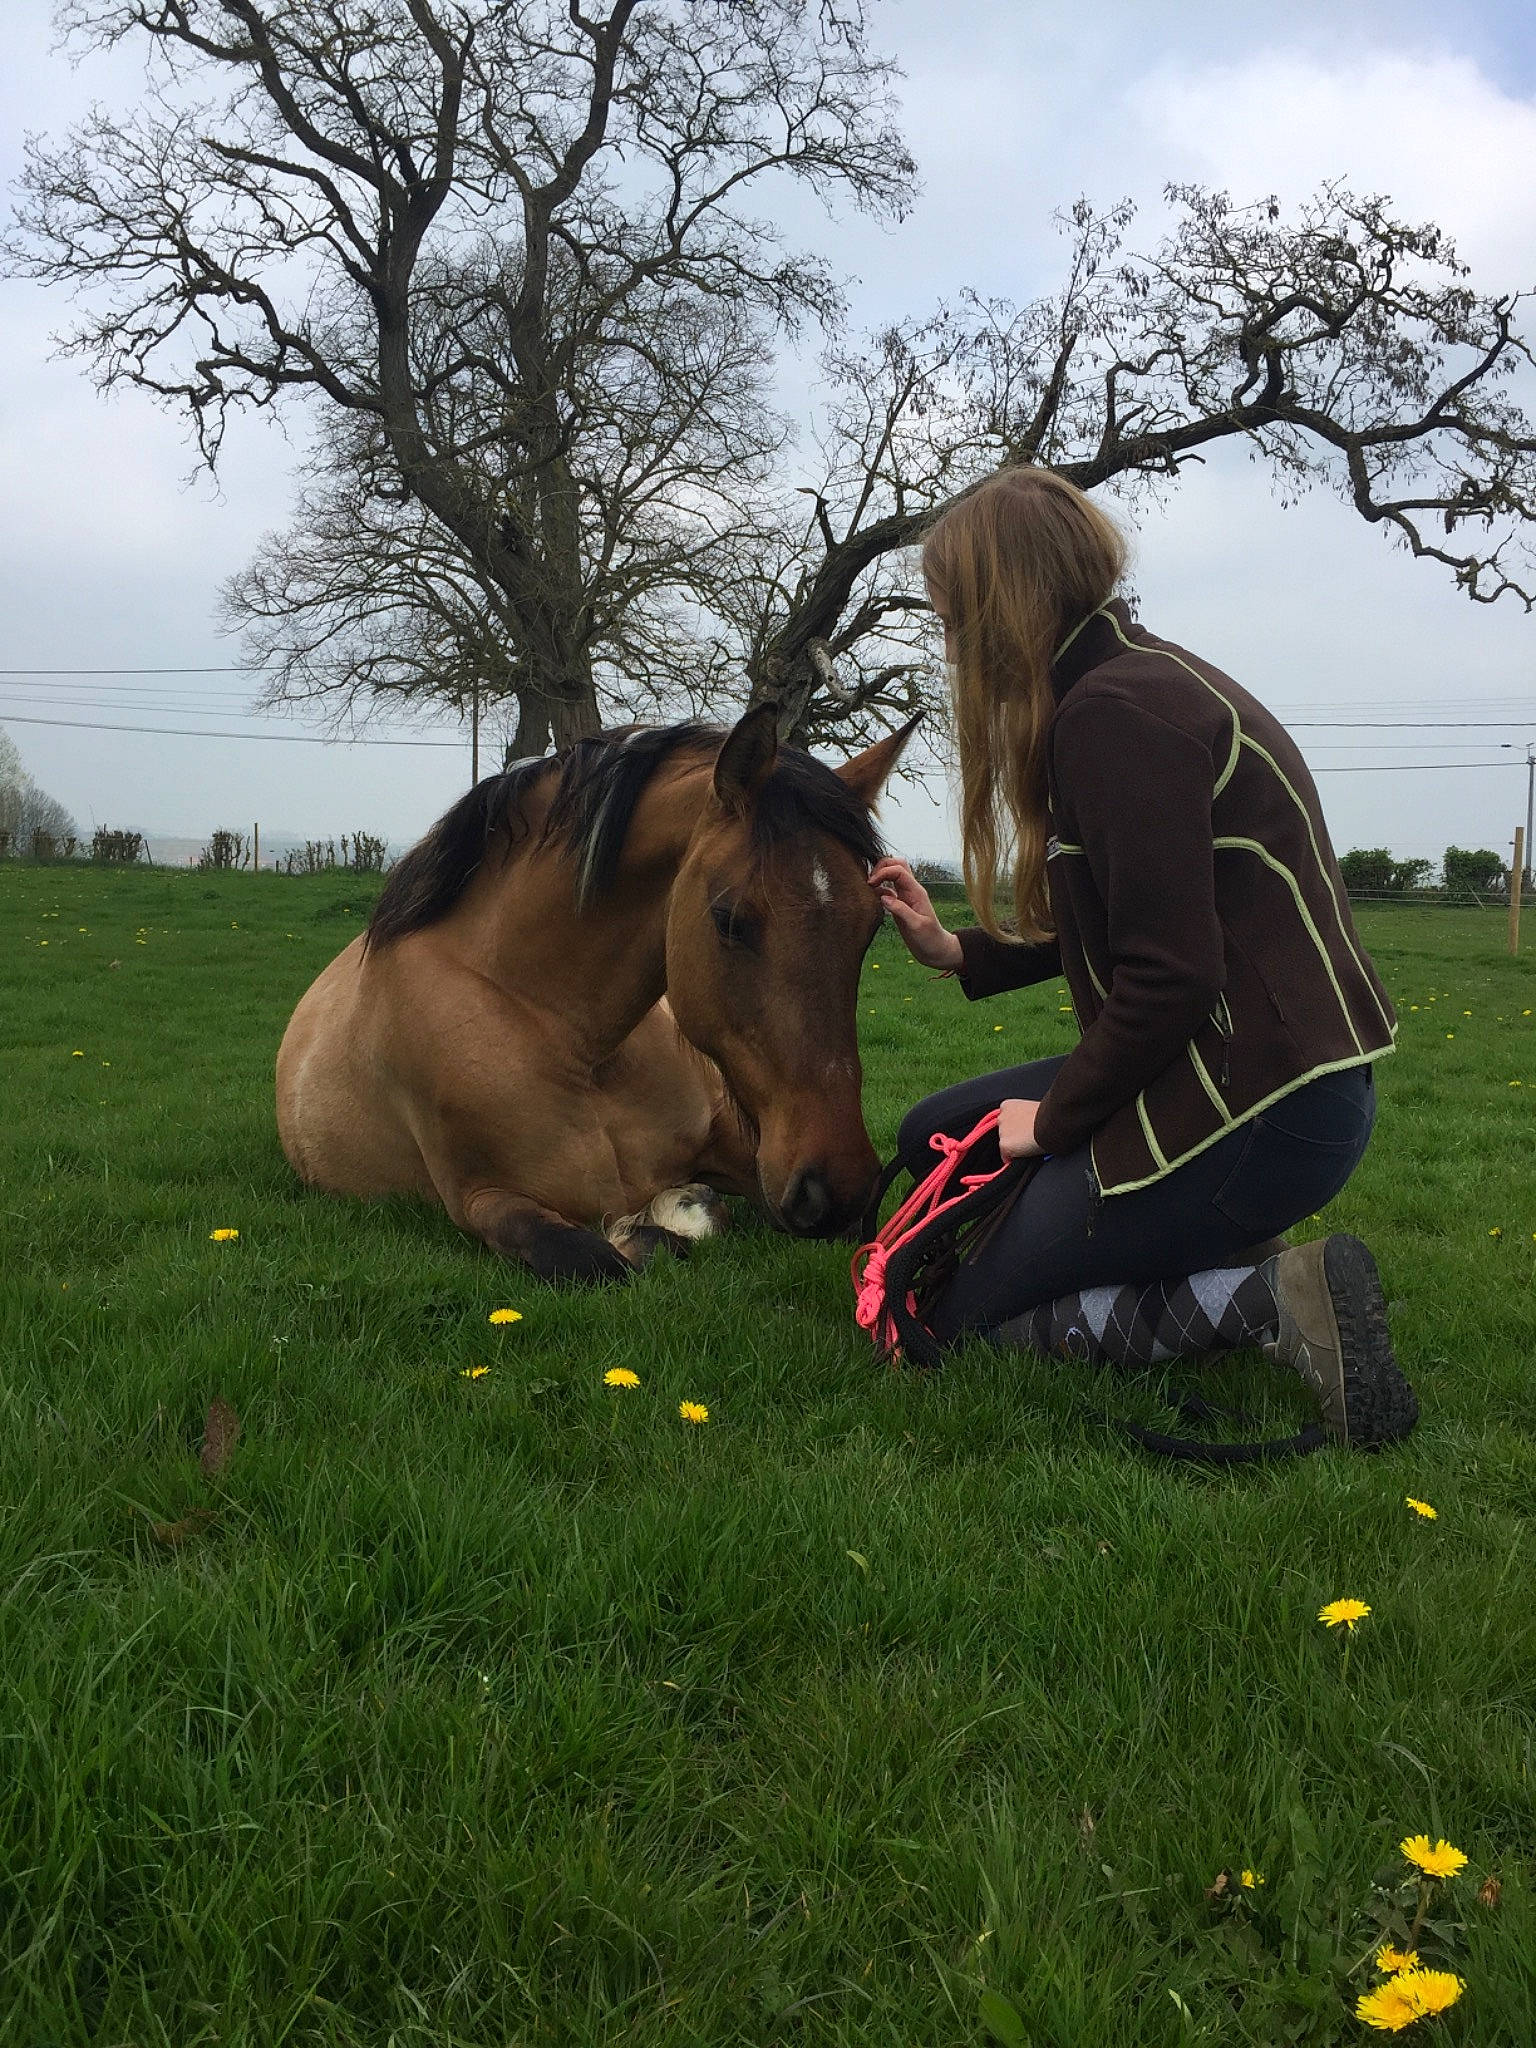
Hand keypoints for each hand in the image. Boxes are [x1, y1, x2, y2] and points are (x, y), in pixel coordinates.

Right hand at [868, 857, 963, 971]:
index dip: (883, 872)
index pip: (899, 870)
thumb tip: (883, 897)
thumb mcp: (917, 926)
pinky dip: (879, 890)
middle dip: (881, 867)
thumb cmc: (930, 939)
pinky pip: (888, 890)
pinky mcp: (900, 905)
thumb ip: (901, 910)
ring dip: (879, 876)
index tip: (871, 884)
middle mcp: (911, 890)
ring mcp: (905, 897)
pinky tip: (872, 899)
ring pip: (892, 875)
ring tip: (868, 888)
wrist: (936, 951)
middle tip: (869, 881)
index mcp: (916, 892)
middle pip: (896, 865)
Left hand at [997, 1097, 1043, 1160]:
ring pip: (1006, 1144)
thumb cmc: (1049, 1115)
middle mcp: (1001, 1117)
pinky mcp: (1005, 1145)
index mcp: (1008, 1106)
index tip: (1025, 1131)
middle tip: (1028, 1138)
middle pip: (1004, 1132)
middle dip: (1014, 1136)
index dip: (1017, 1127)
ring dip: (1015, 1146)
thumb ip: (1024, 1116)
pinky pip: (1006, 1156)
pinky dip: (1014, 1158)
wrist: (1052, 1123)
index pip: (1007, 1120)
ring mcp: (1002, 1132)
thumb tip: (1028, 1125)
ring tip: (1030, 1144)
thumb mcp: (1033, 1109)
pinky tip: (1026, 1153)